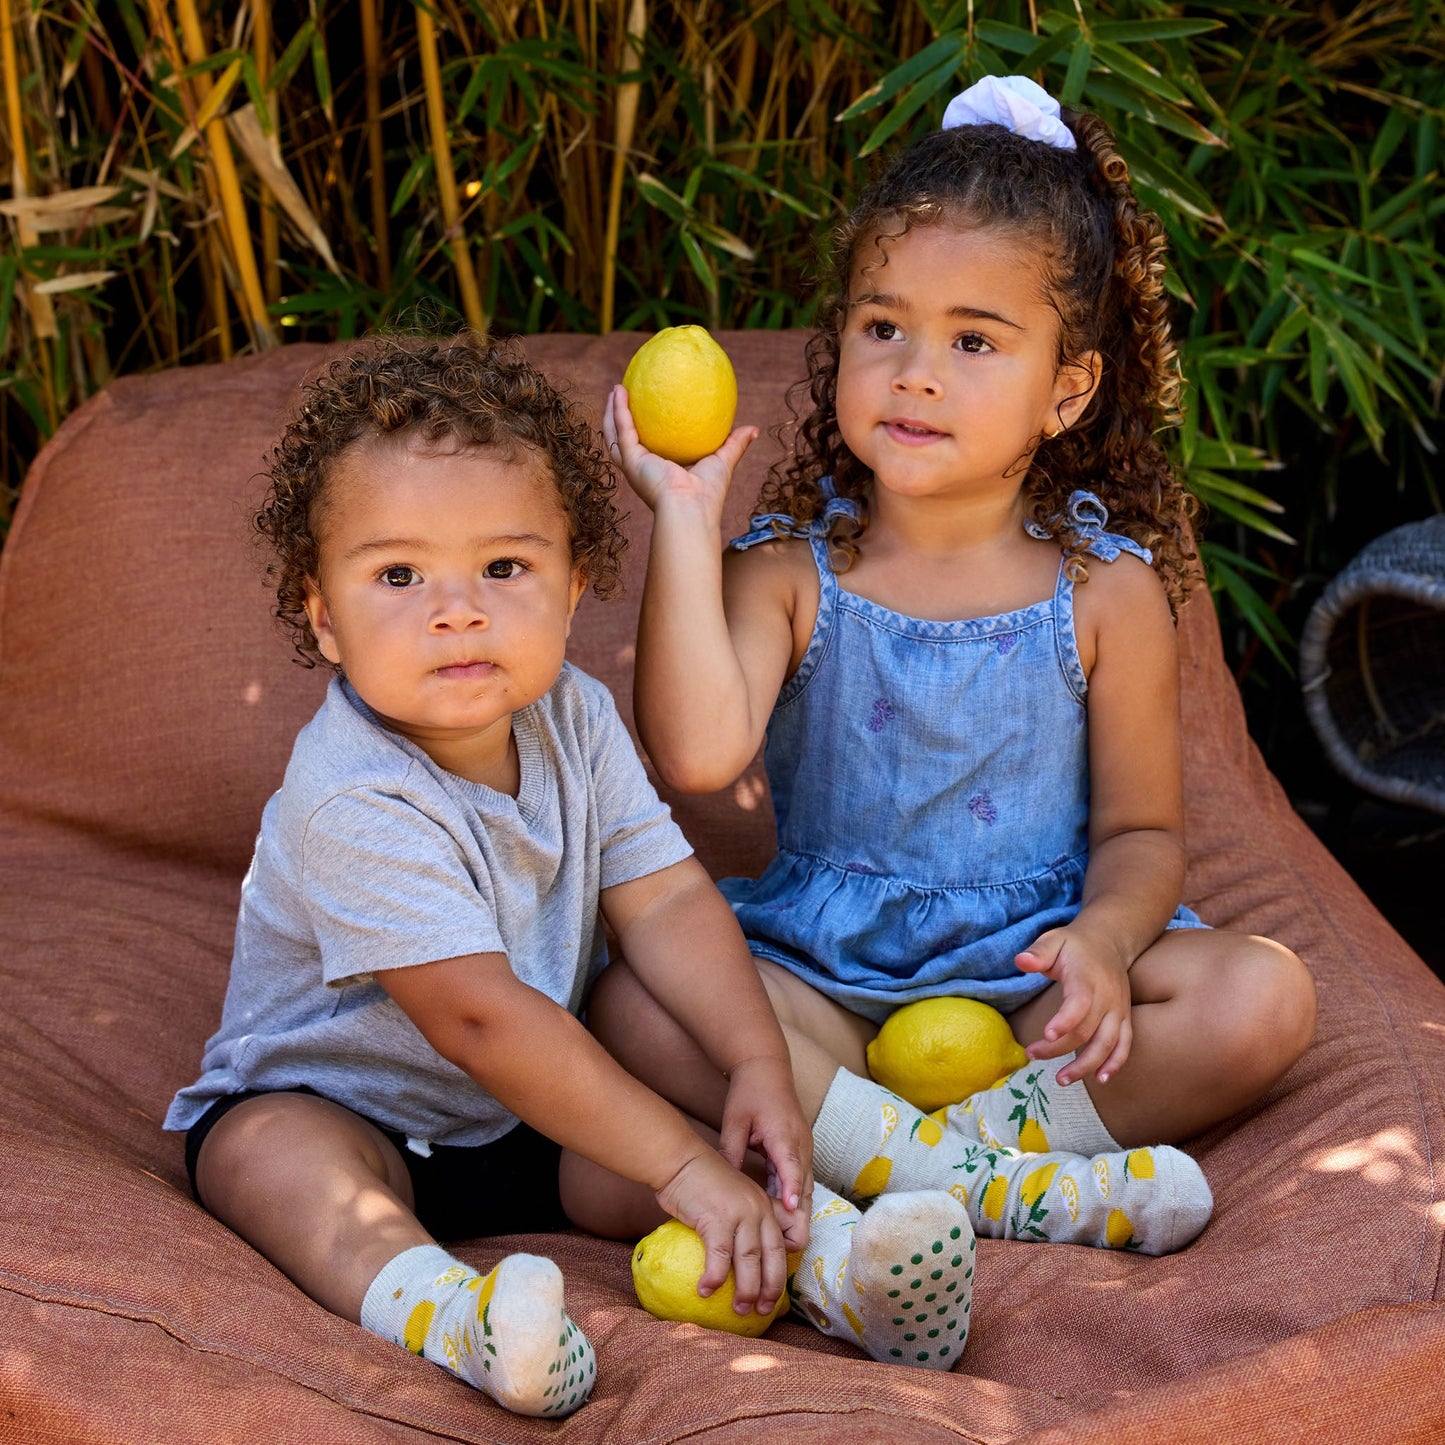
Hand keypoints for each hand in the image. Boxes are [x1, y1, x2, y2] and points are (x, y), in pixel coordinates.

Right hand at [603, 384, 756, 519]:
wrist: (691, 509)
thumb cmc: (708, 493)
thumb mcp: (723, 461)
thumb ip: (734, 444)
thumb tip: (754, 429)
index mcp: (661, 472)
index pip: (651, 449)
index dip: (648, 431)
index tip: (651, 410)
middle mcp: (644, 470)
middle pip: (626, 442)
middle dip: (622, 421)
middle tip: (626, 397)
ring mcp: (635, 466)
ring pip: (614, 436)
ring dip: (612, 413)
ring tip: (616, 390)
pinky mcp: (632, 462)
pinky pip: (621, 431)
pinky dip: (618, 411)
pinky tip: (619, 391)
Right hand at [655, 1147, 790, 1317]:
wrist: (679, 1159)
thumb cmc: (700, 1180)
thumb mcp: (733, 1197)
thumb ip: (740, 1220)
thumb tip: (737, 1257)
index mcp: (764, 1205)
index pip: (783, 1243)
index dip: (781, 1271)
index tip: (774, 1292)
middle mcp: (757, 1209)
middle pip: (772, 1256)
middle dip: (770, 1288)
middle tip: (762, 1311)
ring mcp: (739, 1214)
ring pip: (750, 1261)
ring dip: (746, 1291)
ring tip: (739, 1310)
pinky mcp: (717, 1219)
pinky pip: (719, 1257)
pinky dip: (714, 1278)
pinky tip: (705, 1291)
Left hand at [717, 1056, 813, 1250]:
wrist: (767, 1067)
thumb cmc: (749, 1092)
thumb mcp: (735, 1120)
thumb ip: (732, 1150)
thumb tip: (726, 1182)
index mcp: (783, 1134)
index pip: (791, 1166)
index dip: (791, 1191)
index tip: (790, 1212)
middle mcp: (800, 1144)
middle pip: (805, 1186)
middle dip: (800, 1216)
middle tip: (791, 1246)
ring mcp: (803, 1147)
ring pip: (806, 1187)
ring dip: (799, 1213)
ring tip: (788, 1244)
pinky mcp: (800, 1150)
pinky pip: (801, 1180)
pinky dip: (795, 1200)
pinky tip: (785, 1221)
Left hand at [1016, 924, 1132, 1084]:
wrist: (1109, 941)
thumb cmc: (1074, 945)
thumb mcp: (1053, 940)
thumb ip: (1038, 952)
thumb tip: (1020, 961)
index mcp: (1087, 979)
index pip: (1079, 1004)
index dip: (1064, 1021)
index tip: (1046, 1035)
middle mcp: (1107, 997)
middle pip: (1087, 1031)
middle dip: (1060, 1049)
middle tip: (1033, 1055)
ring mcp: (1119, 1010)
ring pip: (1107, 1044)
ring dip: (1086, 1066)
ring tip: (1062, 1079)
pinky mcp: (1125, 1018)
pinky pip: (1125, 1045)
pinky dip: (1115, 1063)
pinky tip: (1101, 1079)